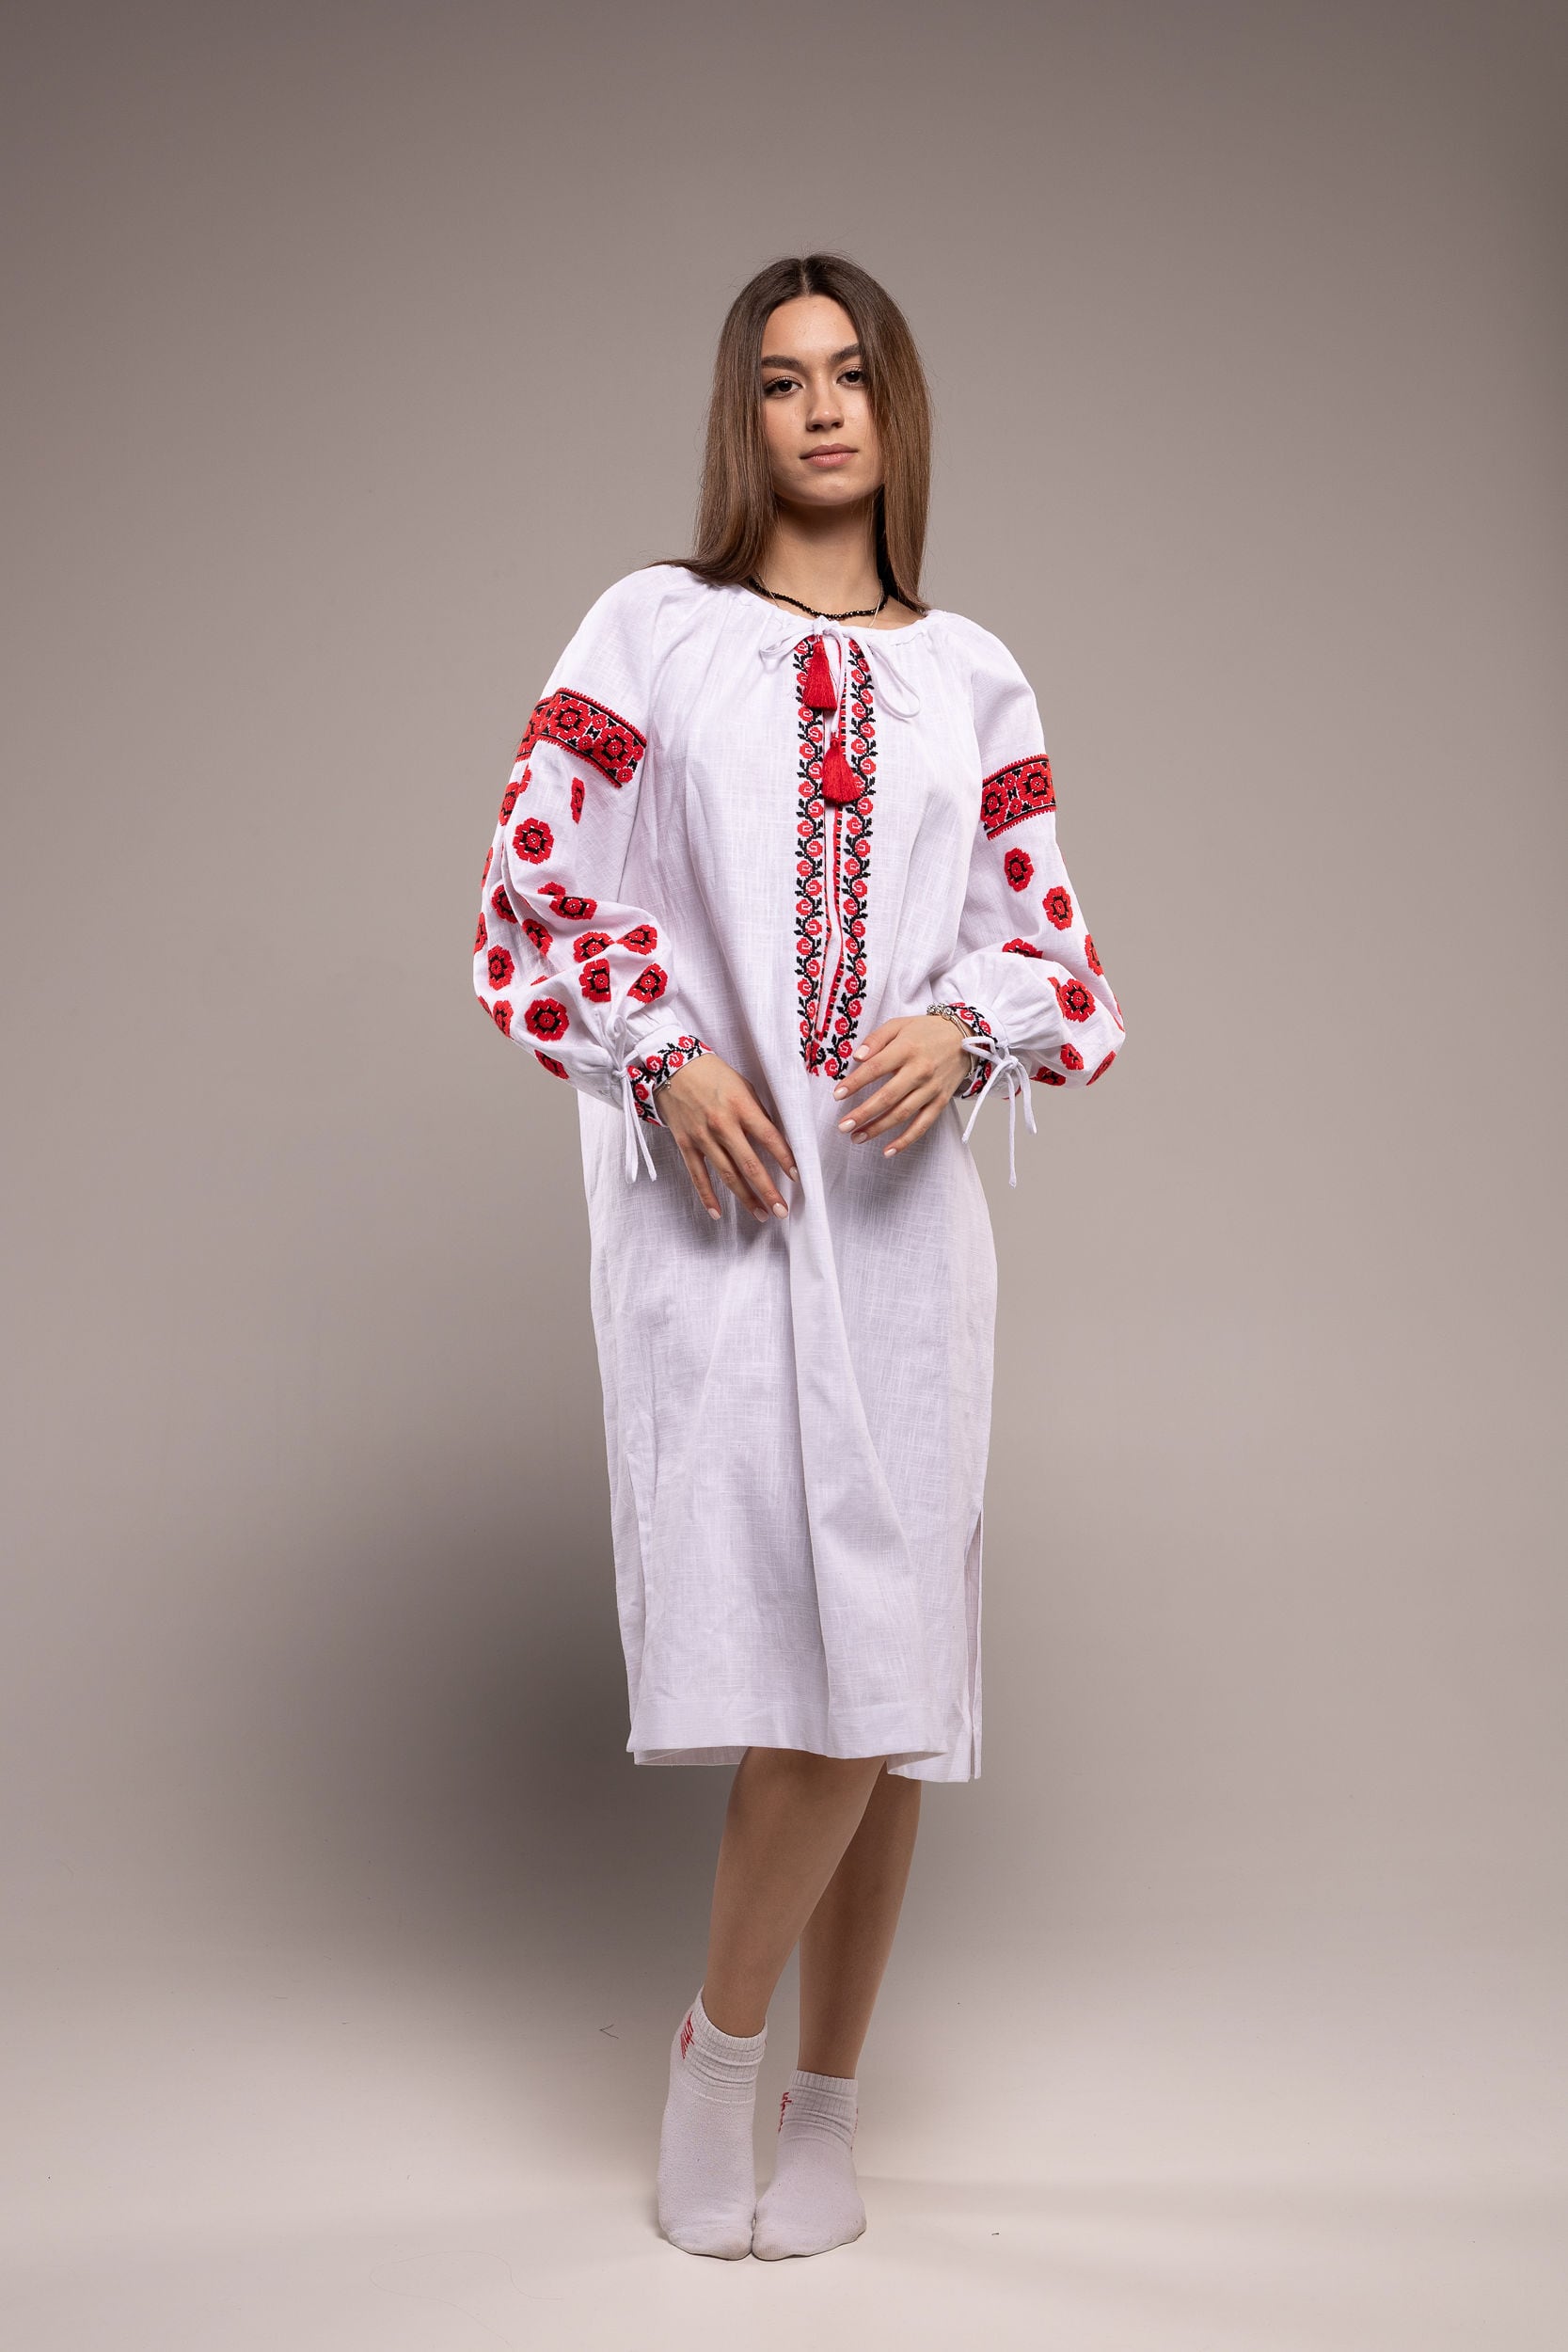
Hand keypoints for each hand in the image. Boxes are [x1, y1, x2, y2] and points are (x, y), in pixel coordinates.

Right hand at [656, 1052, 797, 1222]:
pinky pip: (698, 1176)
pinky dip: (707, 1197)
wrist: (672, 1066)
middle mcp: (723, 1124)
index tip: (797, 1177)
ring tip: (761, 1214)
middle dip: (768, 1191)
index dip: (785, 1159)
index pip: (769, 1138)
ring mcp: (703, 1136)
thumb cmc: (713, 1074)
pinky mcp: (686, 1144)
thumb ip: (758, 1112)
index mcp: (741, 1106)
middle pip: (750, 1164)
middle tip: (782, 1210)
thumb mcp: (743, 1085)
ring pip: (727, 1175)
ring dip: (746, 1198)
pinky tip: (718, 1214)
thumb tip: (774, 1140)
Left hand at [830, 1013, 971, 1158]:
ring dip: (878, 1129)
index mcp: (906, 1048)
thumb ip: (876, 1039)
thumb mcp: (899, 1025)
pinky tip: (888, 1151)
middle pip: (887, 1096)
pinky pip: (923, 1125)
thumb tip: (857, 1057)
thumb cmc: (925, 1031)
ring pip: (902, 1114)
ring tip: (857, 1137)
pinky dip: (906, 1140)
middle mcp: (919, 1070)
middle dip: (863, 1114)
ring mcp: (931, 1088)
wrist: (963, 1037)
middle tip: (843, 1126)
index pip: (876, 1068)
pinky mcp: (940, 1101)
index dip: (855, 1083)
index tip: (837, 1095)